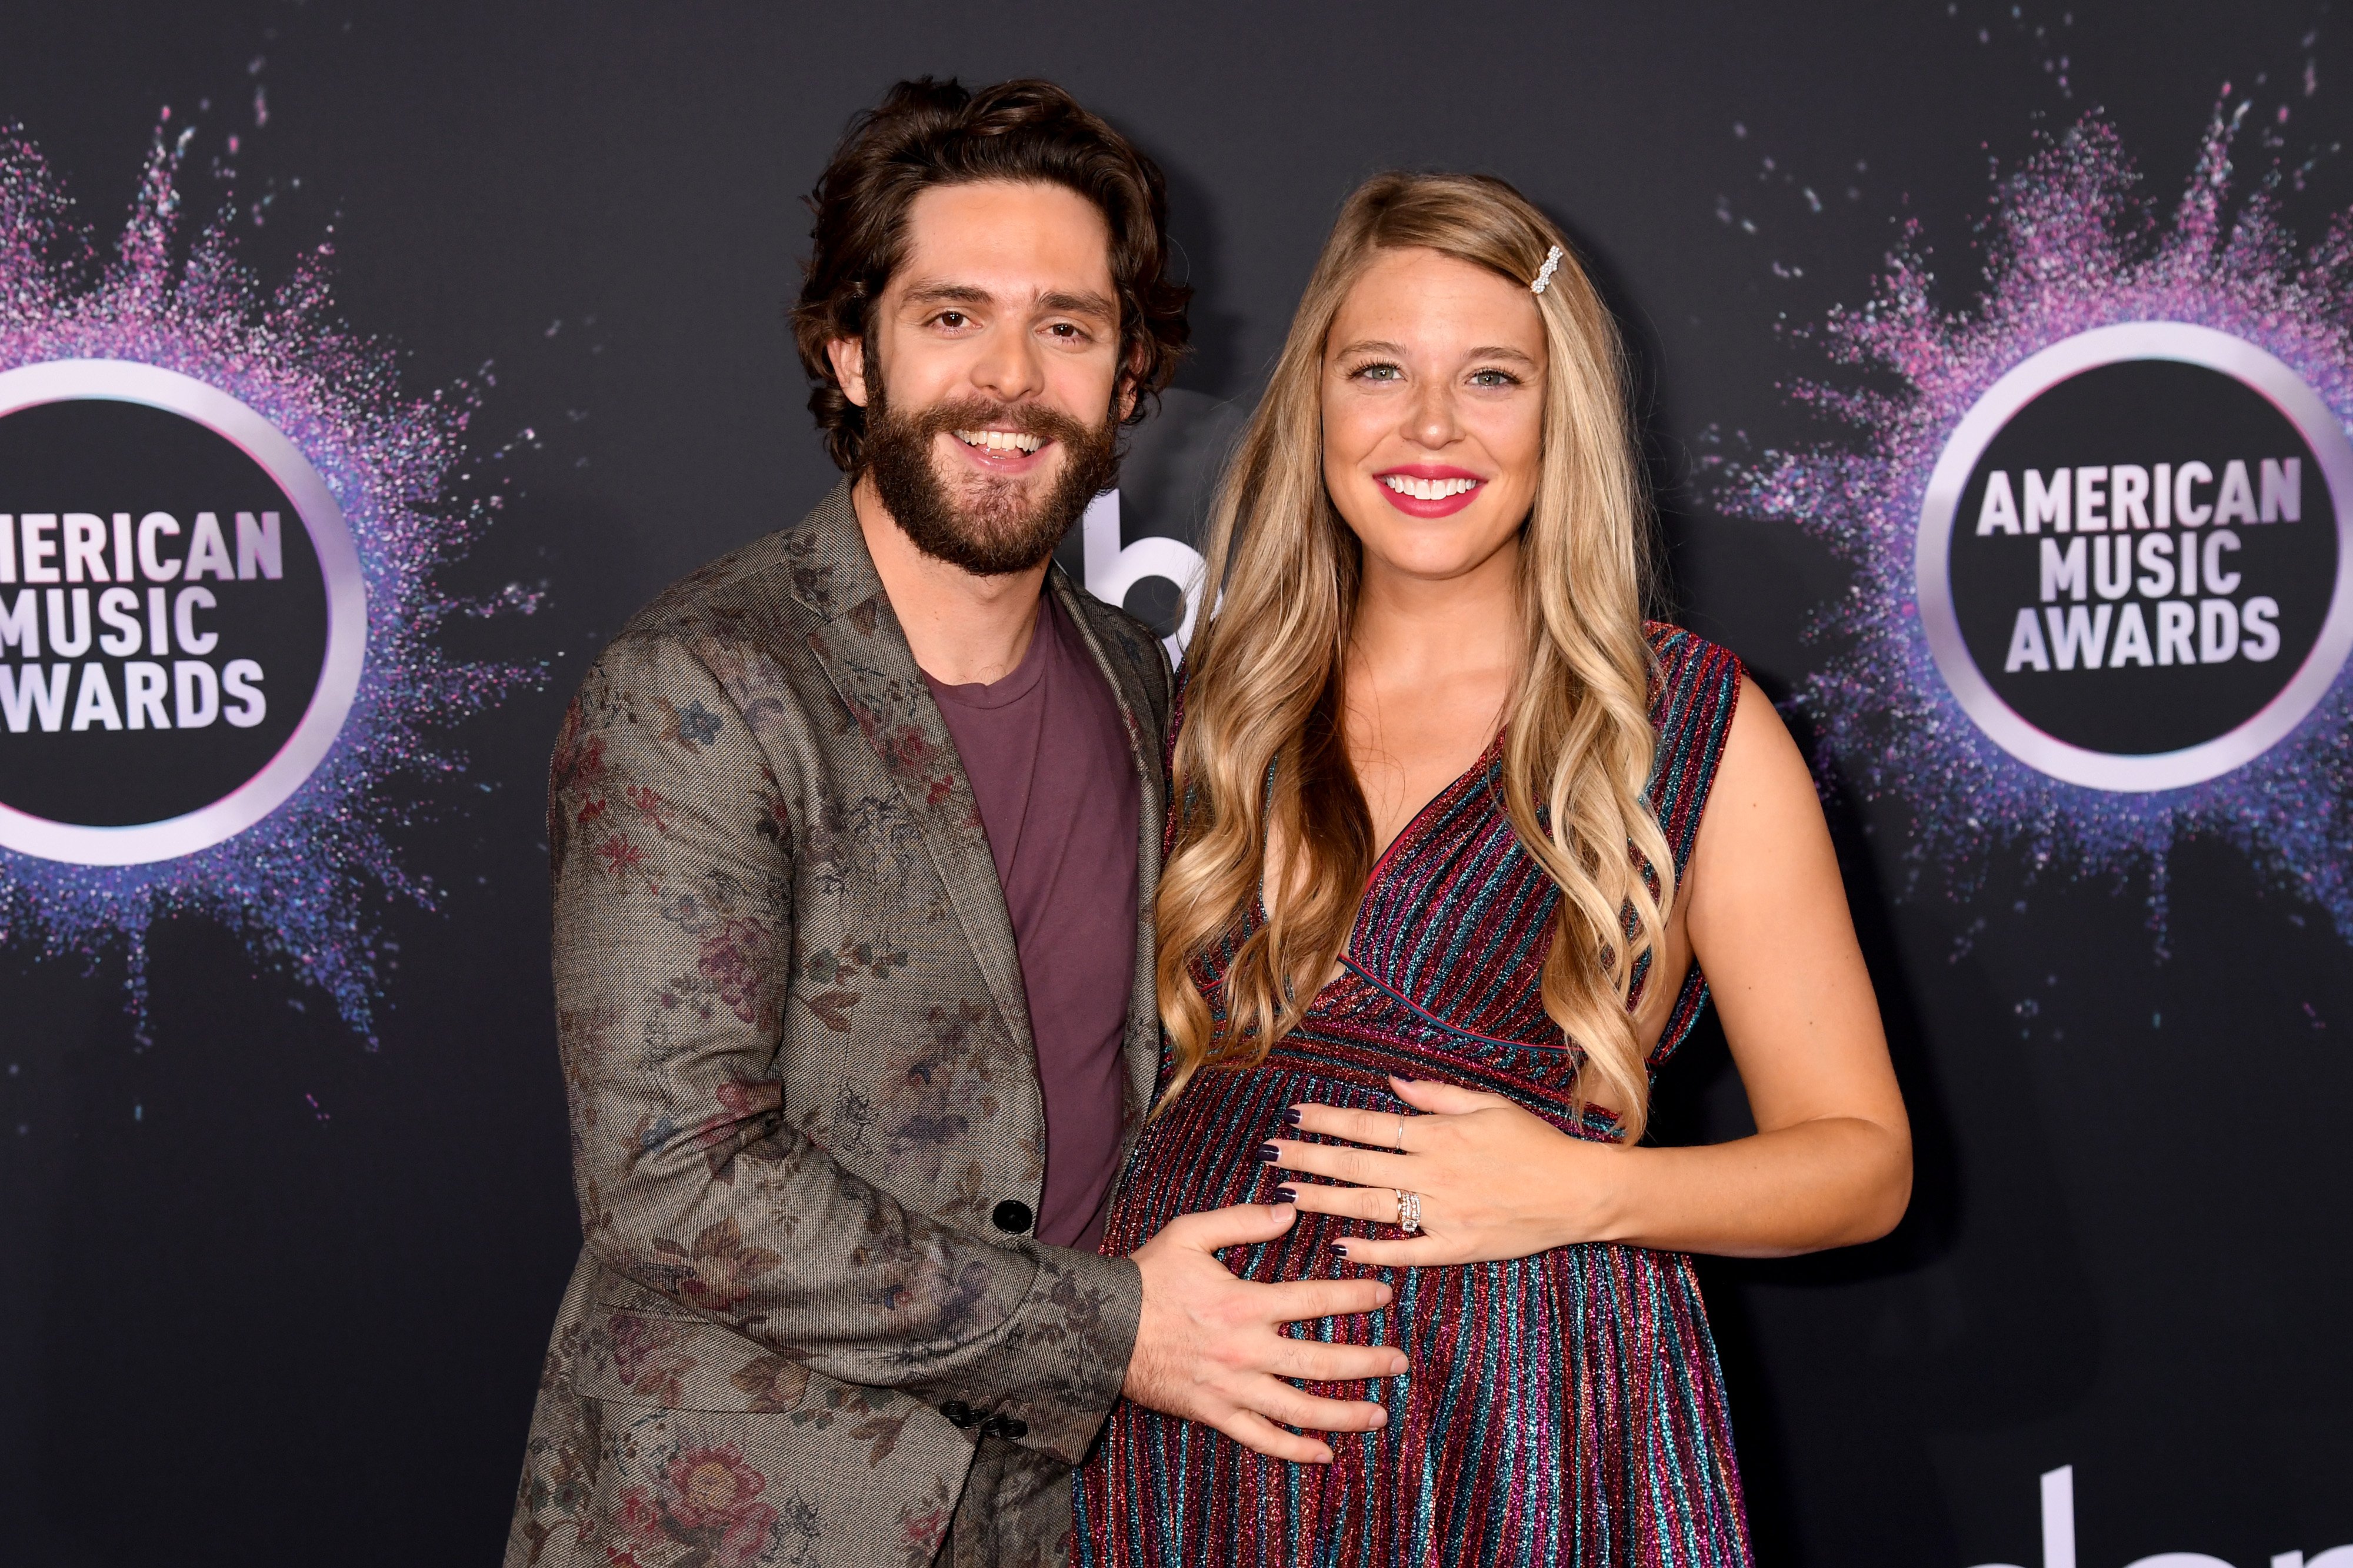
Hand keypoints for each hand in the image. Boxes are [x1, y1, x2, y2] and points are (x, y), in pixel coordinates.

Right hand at [1124, 1201, 1406, 1463]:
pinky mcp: (1215, 1413)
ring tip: (1379, 1414)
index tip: (1386, 1295)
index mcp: (1244, 1304)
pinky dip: (1294, 1450)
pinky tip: (1324, 1453)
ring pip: (1298, 1409)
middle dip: (1366, 1363)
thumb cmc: (1146, 1277)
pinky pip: (1261, 1439)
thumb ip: (1241, 1220)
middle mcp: (1245, 1351)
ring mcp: (1232, 1388)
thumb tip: (1289, 1212)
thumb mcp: (1189, 1234)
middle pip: (1319, 1362)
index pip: (1314, 1300)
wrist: (1099, 1328)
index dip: (1355, 1295)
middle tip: (1400, 1363)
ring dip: (1343, 1414)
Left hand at [1264, 1075, 1630, 1266]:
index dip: (1328, 1120)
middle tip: (1272, 1155)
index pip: (1369, 1124)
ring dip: (1327, 1200)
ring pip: (1371, 1205)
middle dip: (1310, 1158)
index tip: (1295, 1116)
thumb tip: (1393, 1084)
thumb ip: (1437, 1096)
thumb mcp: (1489, 1105)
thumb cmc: (1536, 1143)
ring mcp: (1443, 1212)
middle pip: (1358, 1164)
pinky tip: (1341, 1245)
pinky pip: (1406, 1250)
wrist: (1580, 1191)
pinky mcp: (1457, 1246)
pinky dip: (1373, 1249)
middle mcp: (1433, 1172)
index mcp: (1438, 1134)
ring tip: (1290, 1195)